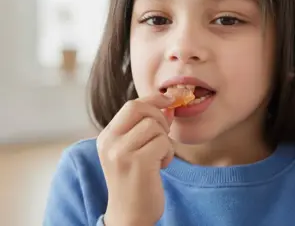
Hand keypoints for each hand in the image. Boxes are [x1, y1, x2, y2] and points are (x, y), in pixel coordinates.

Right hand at [97, 94, 174, 225]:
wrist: (129, 217)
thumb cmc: (135, 180)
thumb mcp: (133, 149)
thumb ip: (145, 126)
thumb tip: (167, 105)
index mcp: (107, 136)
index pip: (131, 105)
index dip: (153, 99)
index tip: (168, 100)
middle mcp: (109, 141)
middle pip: (139, 107)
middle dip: (159, 115)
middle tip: (163, 132)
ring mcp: (121, 152)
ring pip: (154, 125)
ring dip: (165, 139)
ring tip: (159, 156)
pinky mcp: (137, 163)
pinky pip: (162, 142)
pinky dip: (168, 152)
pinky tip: (160, 166)